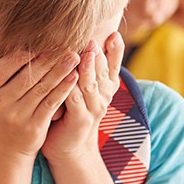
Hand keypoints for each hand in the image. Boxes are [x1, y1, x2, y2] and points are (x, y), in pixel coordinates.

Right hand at [0, 41, 78, 158]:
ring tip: (73, 55)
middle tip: (64, 42)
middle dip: (47, 58)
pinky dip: (64, 89)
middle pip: (27, 76)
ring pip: (42, 88)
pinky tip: (74, 76)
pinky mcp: (35, 127)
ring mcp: (18, 116)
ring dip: (60, 70)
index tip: (37, 41)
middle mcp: (0, 104)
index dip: (21, 54)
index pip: (4, 68)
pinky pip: (52, 103)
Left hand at [42, 32, 124, 161]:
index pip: (112, 64)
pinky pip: (74, 99)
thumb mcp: (80, 90)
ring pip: (90, 83)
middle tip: (94, 38)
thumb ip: (82, 70)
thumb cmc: (69, 114)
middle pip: (102, 71)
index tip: (114, 33)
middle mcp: (103, 96)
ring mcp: (93, 108)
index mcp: (104, 87)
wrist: (70, 149)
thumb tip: (77, 43)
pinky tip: (68, 75)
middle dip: (98, 54)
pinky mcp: (80, 119)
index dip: (115, 50)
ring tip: (86, 52)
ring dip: (87, 67)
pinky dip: (71, 86)